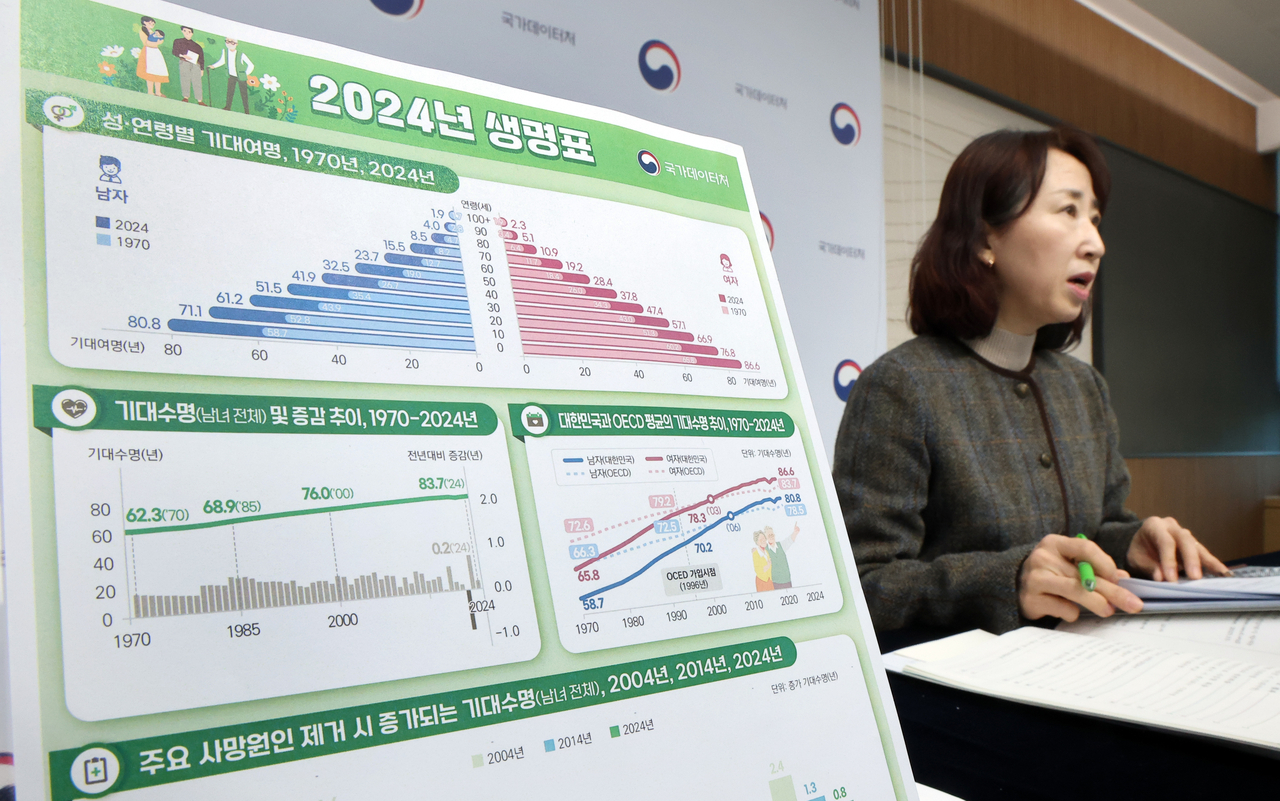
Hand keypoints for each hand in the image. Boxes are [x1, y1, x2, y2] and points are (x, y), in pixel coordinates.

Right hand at [1019, 534, 1142, 621]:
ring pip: (1075, 590)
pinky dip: (1072, 612)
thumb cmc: (1049, 573)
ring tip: (1109, 611)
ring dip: (1097, 602)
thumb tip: (1123, 578)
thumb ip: (1093, 568)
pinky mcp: (1031, 599)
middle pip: (1085, 574)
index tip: (1119, 578)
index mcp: (1054, 543)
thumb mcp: (1068, 564)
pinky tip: (1072, 612)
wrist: (1014, 586)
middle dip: (1114, 591)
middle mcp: (1042, 557)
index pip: (1085, 547)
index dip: (1106, 563)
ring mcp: (1035, 578)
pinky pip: (1062, 607)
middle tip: (1134, 604)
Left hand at [1127, 516, 1228, 581]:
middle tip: (1195, 577)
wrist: (1141, 546)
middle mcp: (1171, 526)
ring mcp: (1184, 534)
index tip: (1171, 578)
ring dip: (1208, 561)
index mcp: (1154, 525)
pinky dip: (1213, 563)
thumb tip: (1161, 578)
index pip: (1165, 541)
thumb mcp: (1136, 559)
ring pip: (1197, 545)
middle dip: (1191, 559)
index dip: (1169, 560)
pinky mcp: (1193, 544)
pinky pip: (1204, 553)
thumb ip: (1149, 567)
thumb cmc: (1139, 551)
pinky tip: (1223, 572)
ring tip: (1221, 574)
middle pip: (1185, 540)